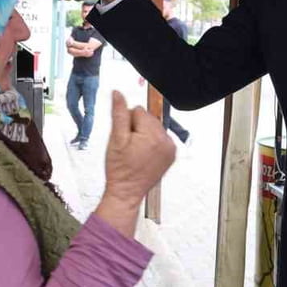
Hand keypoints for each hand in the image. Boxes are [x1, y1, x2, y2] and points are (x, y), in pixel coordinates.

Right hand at [93, 91, 175, 236]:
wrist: (126, 192)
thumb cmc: (119, 169)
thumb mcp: (115, 139)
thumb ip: (119, 114)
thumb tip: (118, 94)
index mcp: (153, 135)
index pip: (138, 111)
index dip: (126, 123)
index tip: (124, 139)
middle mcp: (166, 140)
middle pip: (148, 119)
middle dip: (136, 128)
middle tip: (128, 147)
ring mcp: (170, 149)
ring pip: (153, 128)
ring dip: (144, 136)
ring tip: (135, 152)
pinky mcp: (170, 156)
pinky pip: (160, 139)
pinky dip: (151, 144)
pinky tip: (143, 155)